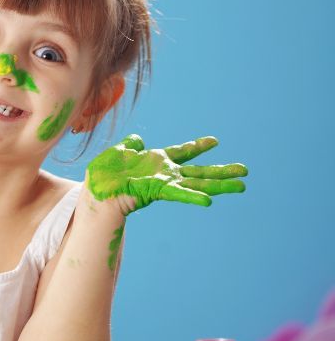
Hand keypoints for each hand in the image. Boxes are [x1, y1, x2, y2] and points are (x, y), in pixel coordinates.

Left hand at [87, 134, 247, 214]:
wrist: (95, 190)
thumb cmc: (104, 174)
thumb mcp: (119, 152)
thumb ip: (131, 146)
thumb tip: (137, 140)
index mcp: (156, 161)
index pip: (182, 152)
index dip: (197, 146)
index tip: (215, 141)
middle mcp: (164, 173)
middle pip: (199, 171)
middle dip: (222, 172)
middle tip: (245, 171)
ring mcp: (164, 183)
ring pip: (197, 183)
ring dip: (220, 185)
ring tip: (242, 186)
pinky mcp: (158, 191)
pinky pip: (178, 193)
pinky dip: (193, 196)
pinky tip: (209, 200)